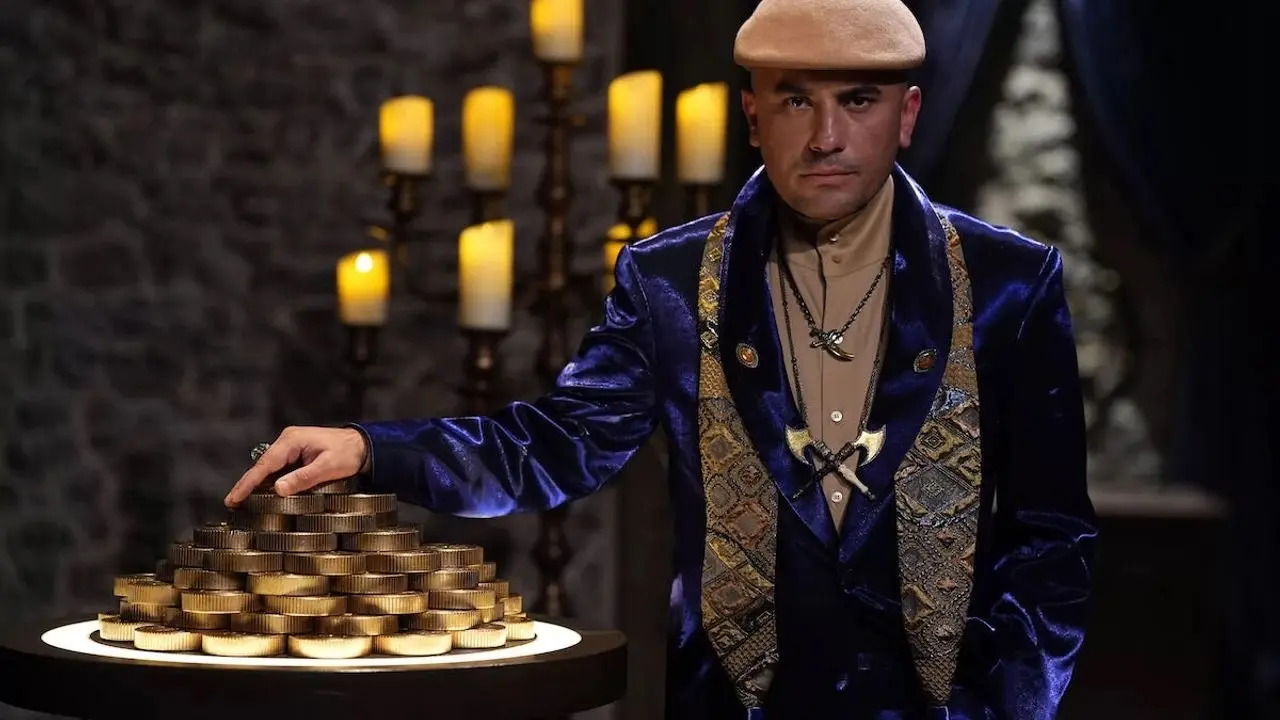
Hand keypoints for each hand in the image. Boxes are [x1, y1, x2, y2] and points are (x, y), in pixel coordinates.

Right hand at [224, 426, 368, 506]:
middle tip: (232, 504)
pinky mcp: (295, 455)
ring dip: (256, 485)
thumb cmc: (348, 453)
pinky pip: (278, 470)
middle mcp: (287, 441)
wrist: (362, 445)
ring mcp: (291, 448)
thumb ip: (303, 477)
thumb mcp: (328, 467)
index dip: (247, 483)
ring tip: (241, 503)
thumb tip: (278, 489)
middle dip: (246, 485)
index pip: (264, 465)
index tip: (234, 498)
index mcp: (292, 441)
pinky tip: (263, 495)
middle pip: (262, 466)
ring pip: (268, 469)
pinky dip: (269, 482)